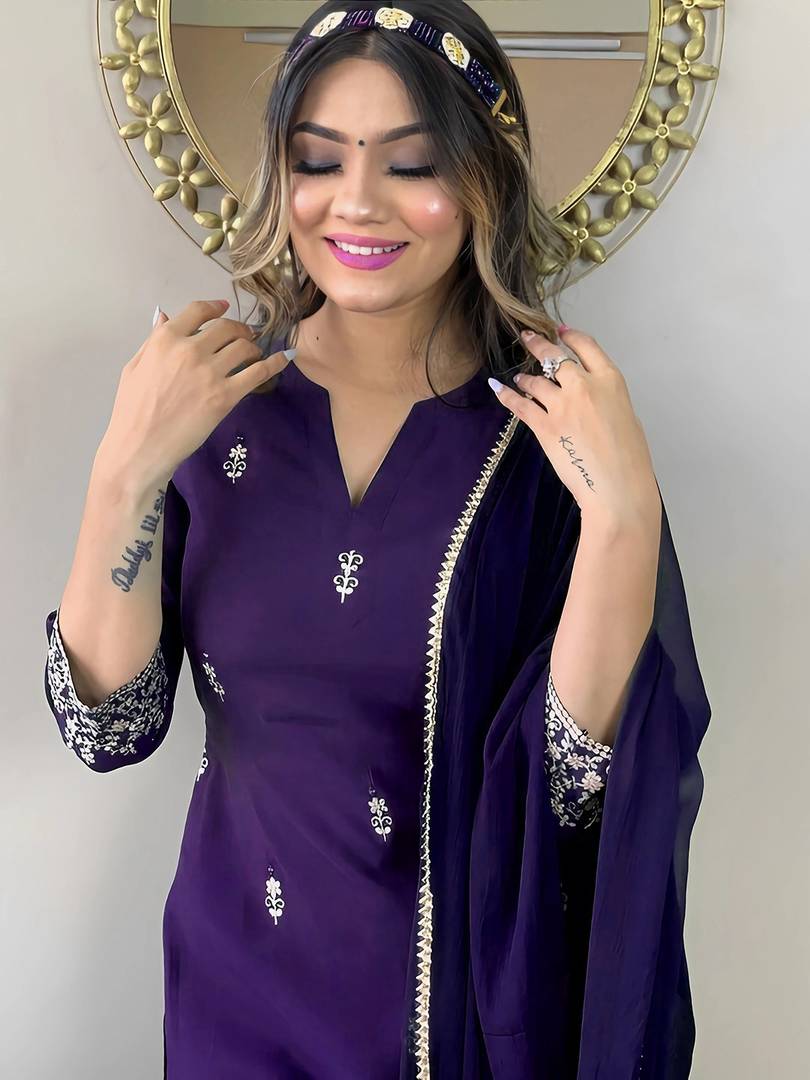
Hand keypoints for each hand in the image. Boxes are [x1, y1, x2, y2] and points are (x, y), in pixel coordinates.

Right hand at [97, 300, 290, 485]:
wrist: (140, 447)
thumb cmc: (132, 411)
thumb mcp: (134, 367)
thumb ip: (153, 340)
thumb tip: (165, 316)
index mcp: (166, 340)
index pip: (198, 311)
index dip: (215, 307)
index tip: (224, 308)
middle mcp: (190, 350)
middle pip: (226, 327)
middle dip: (238, 329)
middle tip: (244, 336)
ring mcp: (210, 373)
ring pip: (244, 346)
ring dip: (253, 346)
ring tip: (254, 353)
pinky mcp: (226, 396)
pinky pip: (259, 372)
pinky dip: (275, 362)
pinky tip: (285, 357)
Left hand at [490, 326, 660, 529]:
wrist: (617, 486)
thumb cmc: (630, 457)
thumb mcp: (626, 415)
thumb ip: (606, 397)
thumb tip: (591, 396)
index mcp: (610, 380)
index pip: (586, 347)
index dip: (570, 336)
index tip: (559, 330)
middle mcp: (584, 386)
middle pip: (554, 357)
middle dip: (537, 345)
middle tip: (527, 338)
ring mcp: (562, 405)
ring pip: (535, 381)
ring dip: (525, 378)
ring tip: (519, 378)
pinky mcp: (544, 426)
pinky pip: (519, 405)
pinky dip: (506, 394)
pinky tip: (497, 387)